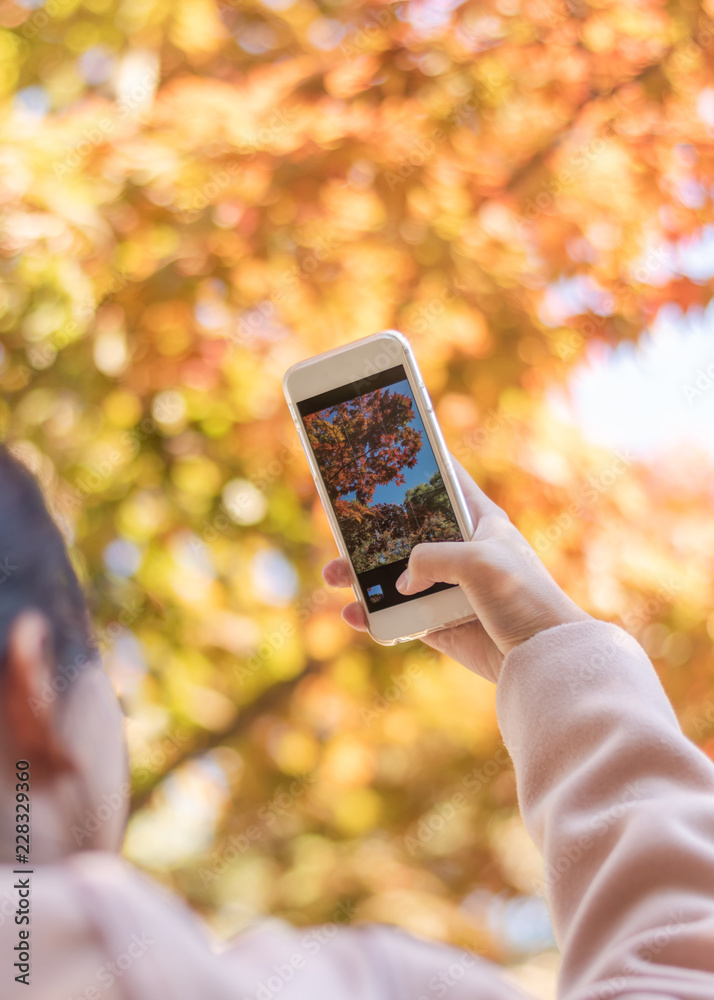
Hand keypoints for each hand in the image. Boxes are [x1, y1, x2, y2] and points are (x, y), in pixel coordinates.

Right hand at [322, 456, 590, 682]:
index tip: (389, 451)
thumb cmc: (523, 598)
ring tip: (333, 576)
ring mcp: (448, 589)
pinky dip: (372, 616)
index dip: (421, 464)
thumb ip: (430, 558)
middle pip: (406, 532)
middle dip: (371, 530)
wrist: (542, 657)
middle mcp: (462, 552)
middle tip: (340, 526)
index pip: (448, 481)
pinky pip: (396, 617)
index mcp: (480, 522)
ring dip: (361, 576)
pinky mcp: (439, 624)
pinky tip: (352, 614)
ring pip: (393, 576)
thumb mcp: (477, 561)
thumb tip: (401, 582)